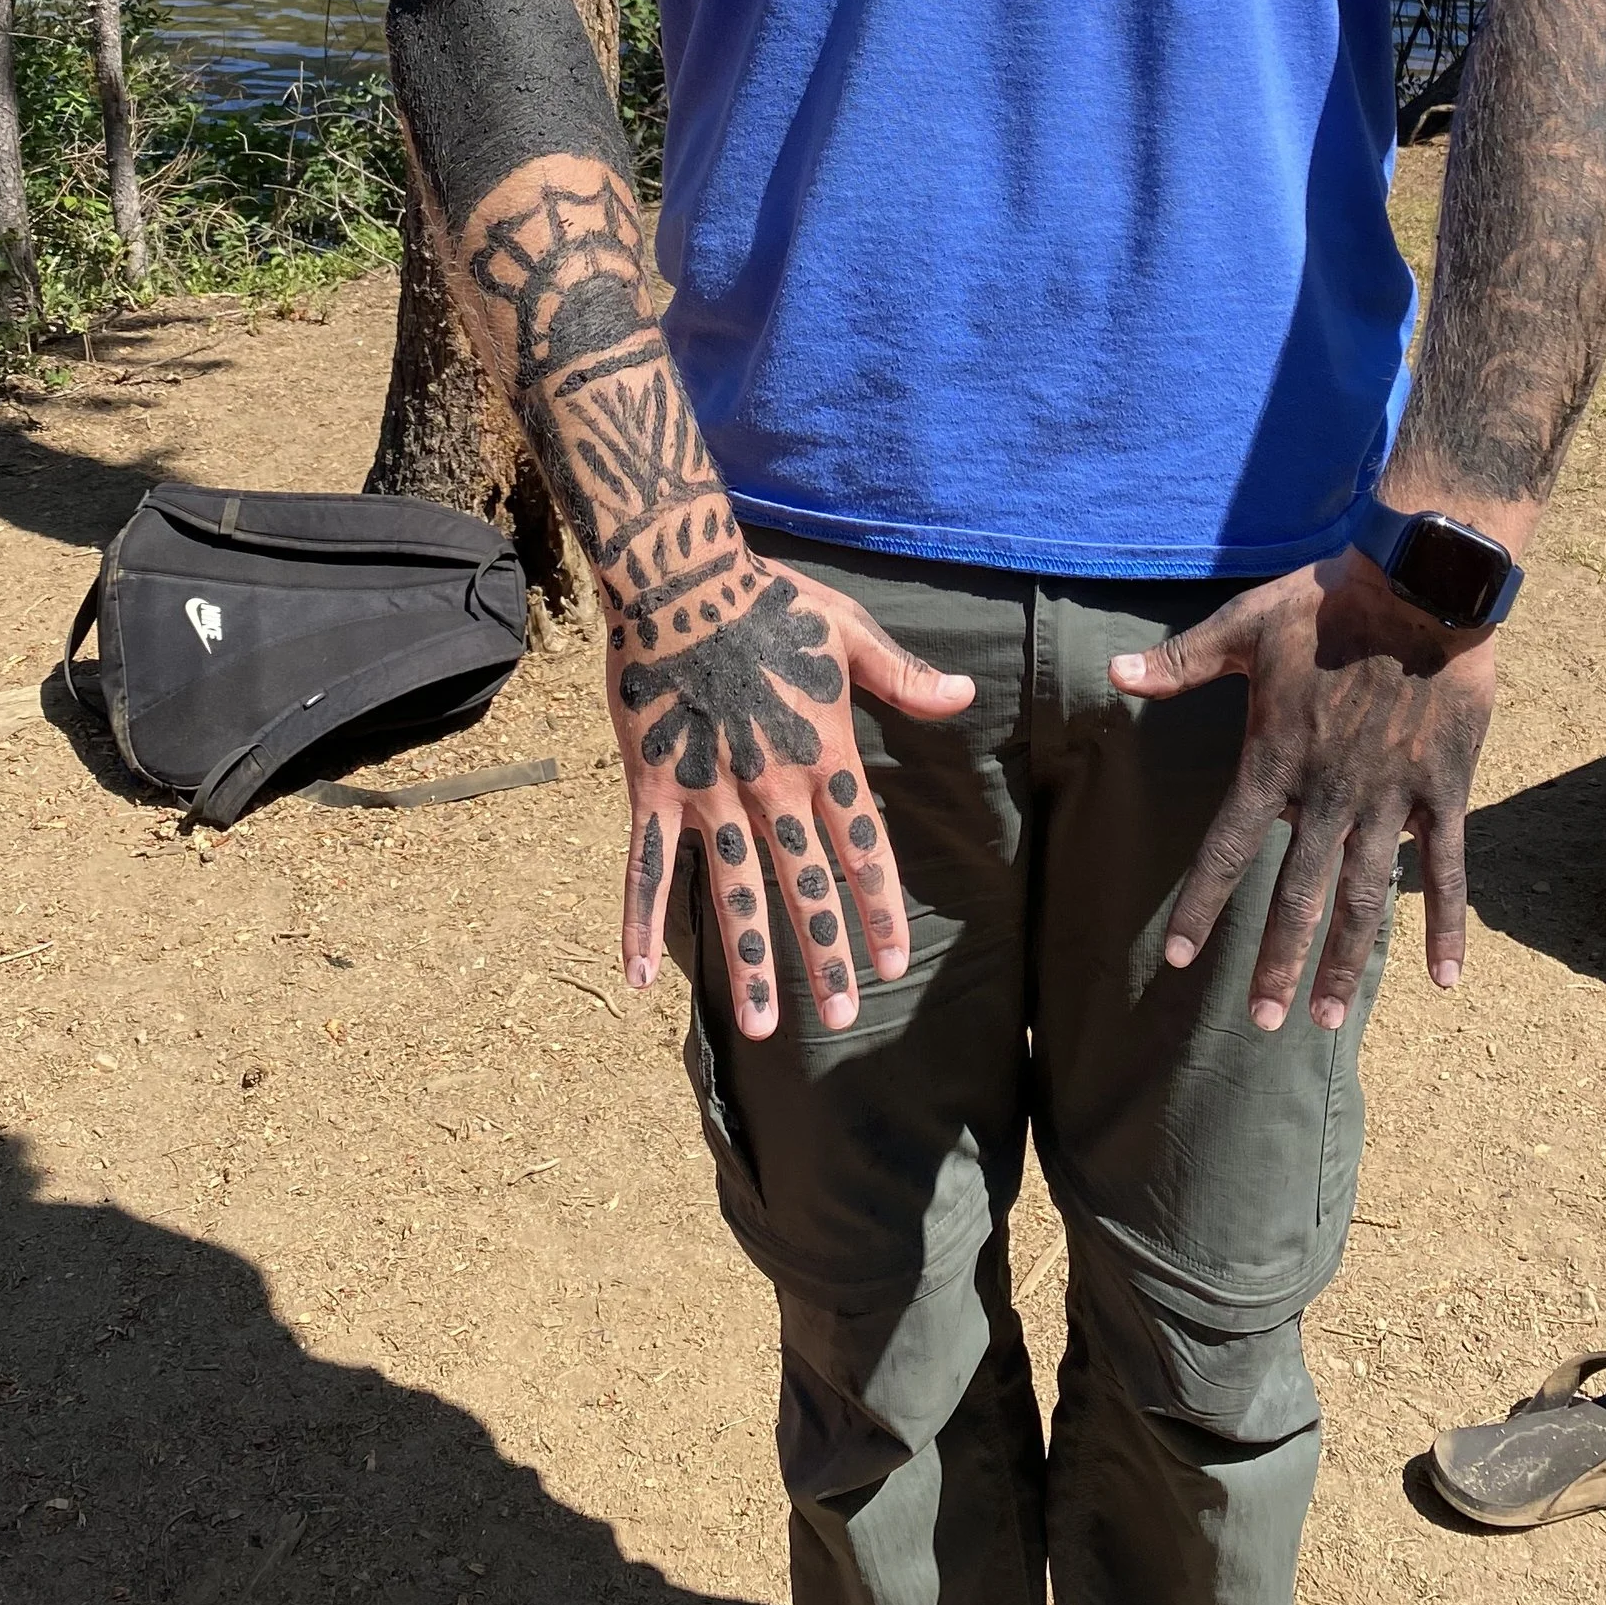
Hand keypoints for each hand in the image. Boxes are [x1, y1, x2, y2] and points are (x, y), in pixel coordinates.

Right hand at [609, 553, 973, 1039]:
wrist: (680, 577)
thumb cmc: (770, 600)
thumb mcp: (848, 632)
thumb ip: (903, 677)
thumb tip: (965, 697)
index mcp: (822, 753)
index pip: (863, 846)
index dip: (879, 906)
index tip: (894, 961)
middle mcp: (771, 785)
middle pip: (806, 884)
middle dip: (826, 953)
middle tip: (844, 1017)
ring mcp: (709, 791)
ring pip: (734, 891)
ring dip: (749, 961)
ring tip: (762, 1027)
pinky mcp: (653, 786)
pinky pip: (648, 864)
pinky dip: (641, 919)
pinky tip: (640, 976)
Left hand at [1110, 549, 1497, 1030]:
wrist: (1423, 583)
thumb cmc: (1328, 602)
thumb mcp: (1246, 625)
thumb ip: (1182, 661)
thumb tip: (1114, 674)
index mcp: (1276, 758)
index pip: (1228, 848)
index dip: (1201, 906)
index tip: (1176, 958)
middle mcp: (1330, 792)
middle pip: (1298, 894)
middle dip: (1279, 962)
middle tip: (1261, 1022)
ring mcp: (1391, 796)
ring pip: (1365, 898)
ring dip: (1348, 963)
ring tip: (1330, 1020)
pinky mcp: (1444, 790)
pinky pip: (1448, 871)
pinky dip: (1448, 927)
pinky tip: (1445, 982)